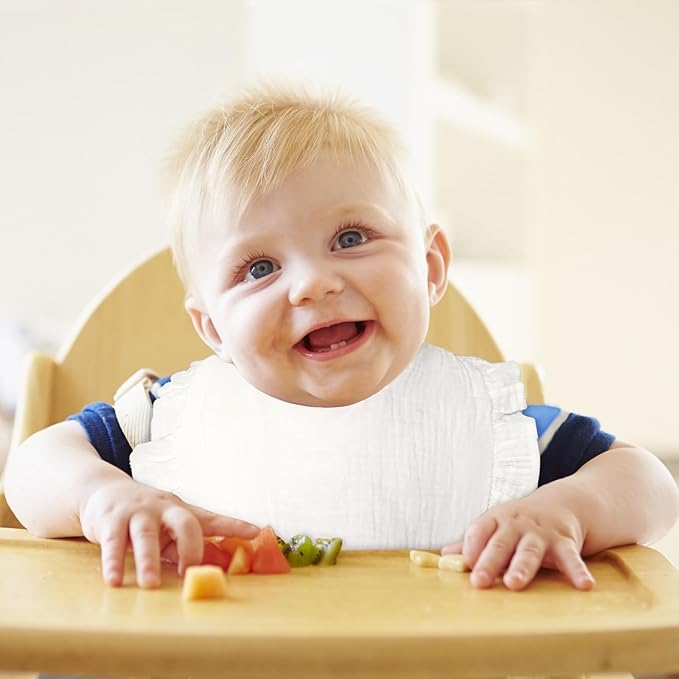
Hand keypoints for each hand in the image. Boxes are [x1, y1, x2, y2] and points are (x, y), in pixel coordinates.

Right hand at [79, 477, 258, 587]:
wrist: (103, 491)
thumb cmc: (144, 514)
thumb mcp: (166, 527)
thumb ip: (183, 545)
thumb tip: (208, 568)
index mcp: (181, 511)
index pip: (211, 518)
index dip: (233, 526)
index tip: (254, 532)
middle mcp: (163, 509)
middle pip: (184, 522)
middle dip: (190, 547)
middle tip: (189, 571)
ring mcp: (137, 513)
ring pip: (145, 535)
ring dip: (148, 561)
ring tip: (150, 585)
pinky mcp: (111, 521)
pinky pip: (113, 543)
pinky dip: (113, 563)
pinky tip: (116, 581)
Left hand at [441, 495, 594, 590]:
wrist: (560, 503)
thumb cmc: (518, 522)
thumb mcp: (494, 526)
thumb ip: (472, 543)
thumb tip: (443, 556)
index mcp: (495, 519)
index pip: (478, 531)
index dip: (470, 548)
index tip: (463, 566)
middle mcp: (516, 524)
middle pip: (500, 543)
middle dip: (489, 562)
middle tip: (479, 581)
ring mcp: (540, 532)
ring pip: (529, 551)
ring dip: (522, 567)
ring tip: (514, 583)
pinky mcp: (564, 541)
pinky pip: (571, 557)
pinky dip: (577, 571)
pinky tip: (583, 585)